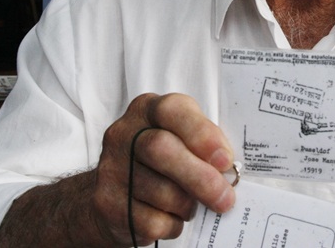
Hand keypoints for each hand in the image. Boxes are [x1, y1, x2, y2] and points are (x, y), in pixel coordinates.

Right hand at [0, 93, 235, 247]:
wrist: (111, 194)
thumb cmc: (159, 162)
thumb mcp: (179, 138)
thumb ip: (201, 143)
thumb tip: (228, 168)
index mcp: (147, 110)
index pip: (172, 111)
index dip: (201, 134)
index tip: (225, 159)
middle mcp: (123, 134)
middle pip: (161, 150)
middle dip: (201, 178)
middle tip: (226, 198)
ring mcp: (110, 169)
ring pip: (161, 191)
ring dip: (187, 205)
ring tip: (191, 204)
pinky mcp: (106, 204)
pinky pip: (152, 221)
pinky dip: (172, 224)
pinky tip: (171, 217)